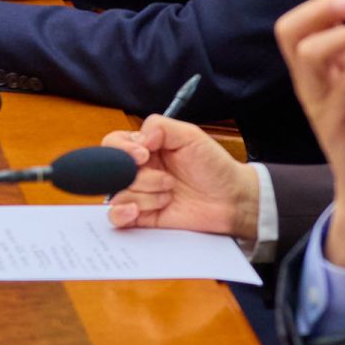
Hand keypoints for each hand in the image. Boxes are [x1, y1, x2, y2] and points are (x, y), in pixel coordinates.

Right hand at [102, 113, 259, 240]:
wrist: (232, 200)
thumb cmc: (214, 167)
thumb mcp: (190, 136)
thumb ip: (160, 126)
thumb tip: (138, 138)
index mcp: (145, 148)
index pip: (113, 144)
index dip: (123, 150)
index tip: (144, 155)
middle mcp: (139, 171)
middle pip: (112, 170)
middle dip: (140, 176)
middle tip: (167, 180)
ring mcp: (140, 194)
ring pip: (119, 193)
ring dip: (147, 195)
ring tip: (170, 195)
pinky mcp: (143, 217)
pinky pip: (117, 217)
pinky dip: (123, 213)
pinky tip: (139, 211)